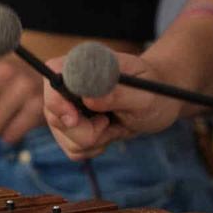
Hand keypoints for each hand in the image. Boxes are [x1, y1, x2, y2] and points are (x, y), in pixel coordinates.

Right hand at [42, 49, 185, 159]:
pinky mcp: (73, 127)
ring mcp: (69, 106)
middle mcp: (71, 83)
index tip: (74, 118)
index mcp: (85, 64)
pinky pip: (72, 149)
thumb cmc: (156, 92)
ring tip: (114, 127)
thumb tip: (88, 98)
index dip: (56, 100)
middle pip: (54, 113)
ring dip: (91, 141)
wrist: (160, 103)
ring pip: (63, 136)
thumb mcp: (145, 95)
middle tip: (108, 124)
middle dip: (82, 129)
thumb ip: (118, 94)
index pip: (53, 75)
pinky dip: (92, 149)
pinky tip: (109, 134)